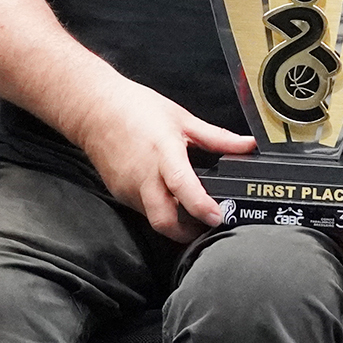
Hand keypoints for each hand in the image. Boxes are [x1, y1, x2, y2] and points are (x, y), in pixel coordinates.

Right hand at [75, 75, 254, 242]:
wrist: (94, 109)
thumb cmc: (137, 109)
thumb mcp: (182, 119)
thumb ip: (217, 138)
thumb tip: (248, 145)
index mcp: (163, 152)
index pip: (182, 186)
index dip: (200, 207)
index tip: (217, 217)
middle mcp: (143, 176)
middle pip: (164, 220)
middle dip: (186, 233)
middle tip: (206, 227)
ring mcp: (128, 188)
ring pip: (153, 218)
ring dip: (173, 222)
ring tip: (191, 213)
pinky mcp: (118, 194)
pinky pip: (142, 210)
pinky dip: (158, 209)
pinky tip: (167, 197)